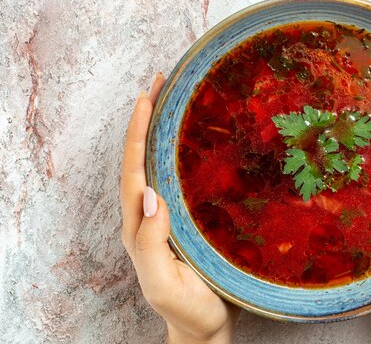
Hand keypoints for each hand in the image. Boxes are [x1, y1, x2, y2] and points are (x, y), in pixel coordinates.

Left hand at [120, 72, 239, 343]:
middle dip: (146, 119)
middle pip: (141, 158)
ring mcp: (167, 216)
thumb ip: (151, 241)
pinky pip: (178, 177)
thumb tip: (149, 191)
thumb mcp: (163, 282)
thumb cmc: (187, 309)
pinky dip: (180, 151)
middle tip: (161, 82)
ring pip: (158, 164)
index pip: (133, 169)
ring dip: (161, 129)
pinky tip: (194, 138)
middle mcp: (148, 215)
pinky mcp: (185, 219)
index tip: (148, 96)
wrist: (205, 328)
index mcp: (139, 226)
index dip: (137, 132)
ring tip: (174, 98)